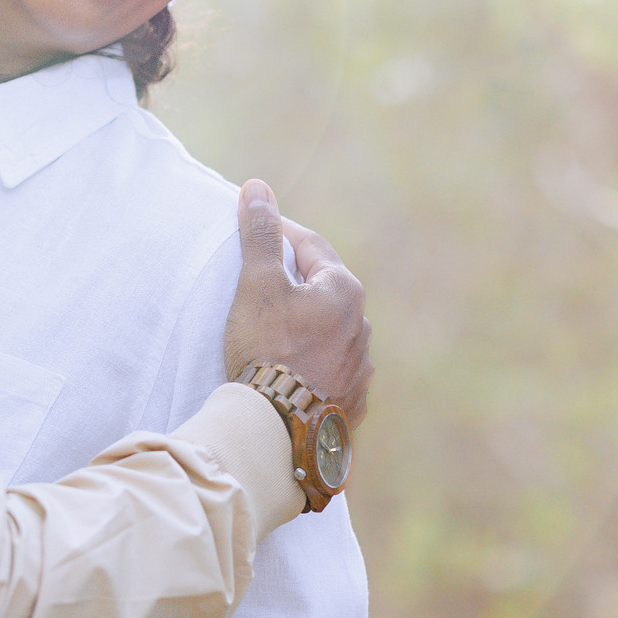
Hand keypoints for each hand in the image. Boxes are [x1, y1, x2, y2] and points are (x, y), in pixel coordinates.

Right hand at [223, 180, 371, 424]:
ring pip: (332, 333)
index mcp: (345, 291)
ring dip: (309, 326)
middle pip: (324, 290)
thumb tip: (257, 188)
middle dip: (296, 281)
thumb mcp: (257, 284)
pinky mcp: (352, 403)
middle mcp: (362, 327)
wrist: (278, 429)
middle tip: (261, 281)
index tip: (255, 232)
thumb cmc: (267, 348)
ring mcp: (360, 369)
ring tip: (276, 331)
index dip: (280, 235)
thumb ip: (261, 234)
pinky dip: (315, 365)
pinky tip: (295, 371)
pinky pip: (332, 372)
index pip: (310, 247)